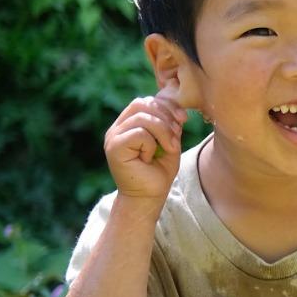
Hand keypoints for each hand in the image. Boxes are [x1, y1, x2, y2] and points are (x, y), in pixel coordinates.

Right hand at [103, 86, 188, 202]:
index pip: (146, 101)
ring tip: (169, 148)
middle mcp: (118, 127)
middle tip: (176, 136)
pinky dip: (152, 144)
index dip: (167, 106)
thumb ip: (169, 122)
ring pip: (143, 118)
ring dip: (164, 132)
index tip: (183, 119)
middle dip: (167, 117)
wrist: (150, 195)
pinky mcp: (113, 147)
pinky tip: (150, 157)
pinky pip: (140, 134)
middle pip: (143, 104)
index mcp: (129, 123)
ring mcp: (113, 136)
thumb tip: (177, 105)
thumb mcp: (169, 140)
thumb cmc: (160, 169)